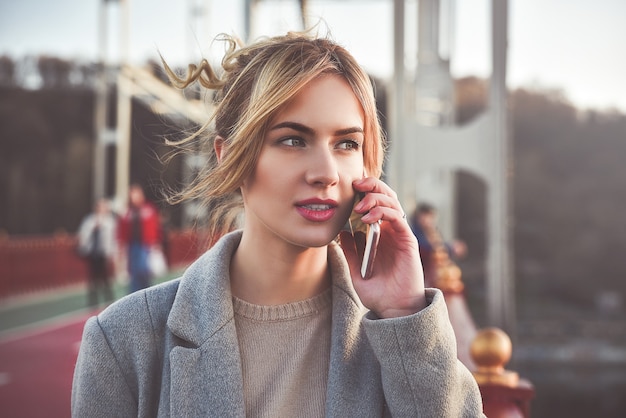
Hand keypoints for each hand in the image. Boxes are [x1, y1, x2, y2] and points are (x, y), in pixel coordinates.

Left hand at [339, 177, 425, 317]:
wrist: (394, 309)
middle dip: (371, 186)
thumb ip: (349, 251)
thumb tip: (341, 232)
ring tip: (359, 206)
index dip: (365, 191)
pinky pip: (398, 218)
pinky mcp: (408, 241)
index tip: (349, 187)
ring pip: (392, 203)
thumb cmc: (378, 292)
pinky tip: (368, 219)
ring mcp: (400, 234)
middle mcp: (392, 231)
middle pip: (385, 197)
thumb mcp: (356, 271)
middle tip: (355, 185)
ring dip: (375, 198)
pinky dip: (383, 213)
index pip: (375, 203)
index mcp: (380, 234)